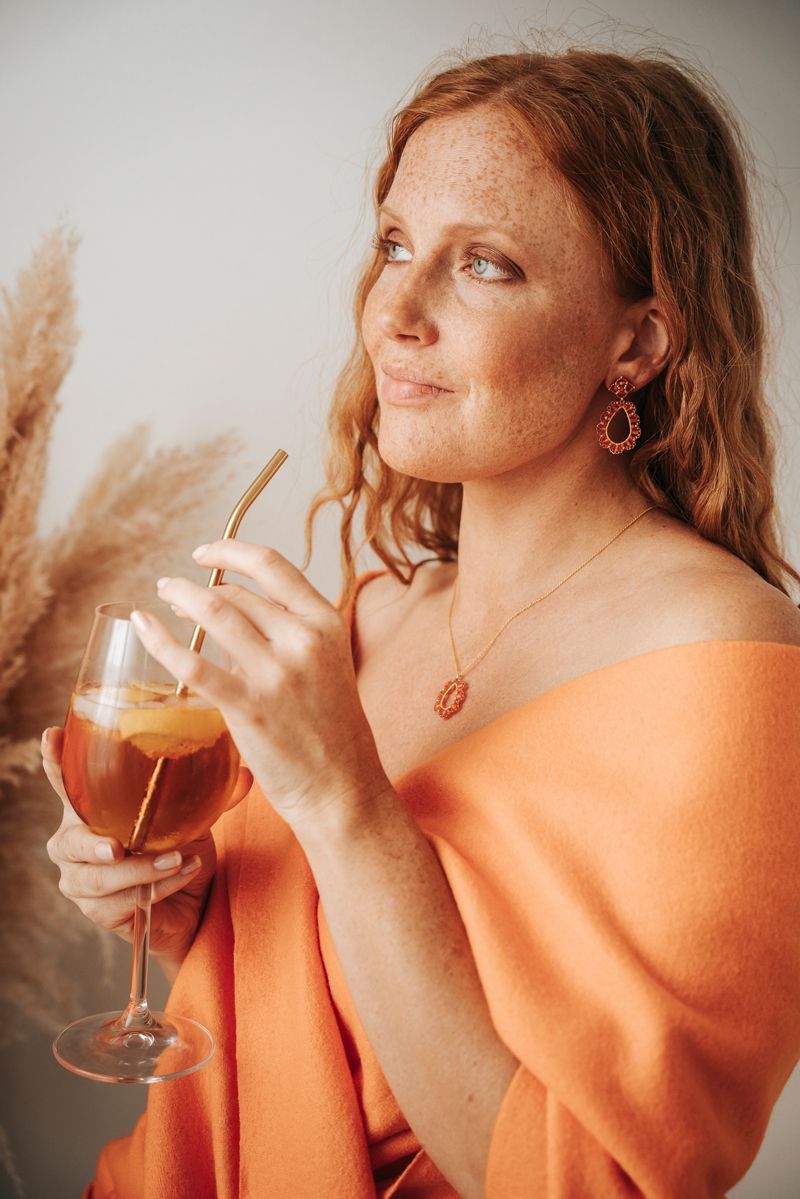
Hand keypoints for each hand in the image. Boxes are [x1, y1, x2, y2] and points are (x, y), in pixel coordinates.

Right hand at [42, 726, 252, 963]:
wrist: (193, 907)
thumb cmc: (181, 853)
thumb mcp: (195, 819)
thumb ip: (212, 798)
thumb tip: (245, 775)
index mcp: (92, 808)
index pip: (66, 781)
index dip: (55, 759)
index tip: (52, 735)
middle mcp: (76, 842)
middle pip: (70, 841)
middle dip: (94, 845)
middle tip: (117, 848)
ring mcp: (81, 878)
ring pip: (99, 878)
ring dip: (142, 870)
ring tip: (176, 860)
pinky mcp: (96, 910)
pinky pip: (122, 900)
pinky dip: (157, 887)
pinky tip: (181, 876)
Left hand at [130, 541, 391, 836]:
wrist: (342, 789)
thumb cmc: (333, 733)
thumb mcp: (329, 666)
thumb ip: (291, 635)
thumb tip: (239, 615)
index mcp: (326, 624)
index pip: (273, 565)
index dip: (231, 551)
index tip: (205, 553)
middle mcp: (302, 640)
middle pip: (236, 594)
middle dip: (197, 588)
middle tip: (175, 592)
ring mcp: (276, 673)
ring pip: (213, 612)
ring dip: (179, 598)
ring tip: (163, 598)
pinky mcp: (248, 707)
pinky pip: (193, 663)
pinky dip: (162, 640)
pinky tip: (144, 626)